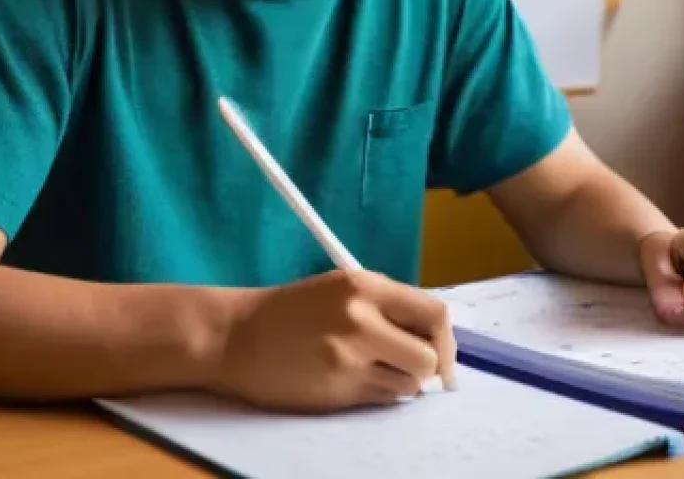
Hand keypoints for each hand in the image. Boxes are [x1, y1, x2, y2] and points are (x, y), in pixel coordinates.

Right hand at [214, 269, 456, 412]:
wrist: (237, 336)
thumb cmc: (292, 311)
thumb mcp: (341, 290)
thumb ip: (385, 306)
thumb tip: (434, 338)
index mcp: (364, 285)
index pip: (433, 312)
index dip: (447, 339)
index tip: (443, 353)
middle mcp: (361, 318)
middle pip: (430, 355)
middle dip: (428, 365)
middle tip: (410, 365)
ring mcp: (349, 357)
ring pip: (411, 383)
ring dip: (402, 381)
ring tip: (373, 369)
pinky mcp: (337, 389)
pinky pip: (384, 399)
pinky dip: (381, 394)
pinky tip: (355, 380)